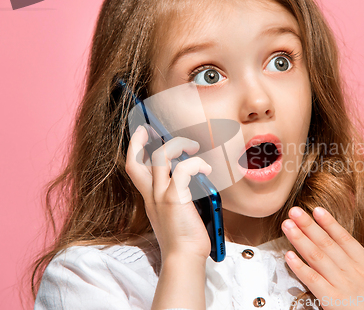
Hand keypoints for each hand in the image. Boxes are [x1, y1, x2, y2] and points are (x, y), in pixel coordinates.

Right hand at [125, 124, 211, 262]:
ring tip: (192, 146)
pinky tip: (206, 170)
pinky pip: (182, 169)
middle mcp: (151, 195)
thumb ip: (180, 195)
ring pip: (159, 158)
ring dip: (176, 146)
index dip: (135, 149)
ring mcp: (160, 196)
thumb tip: (196, 178)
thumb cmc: (186, 239)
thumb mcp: (176, 213)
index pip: (134, 169)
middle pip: (136, 161)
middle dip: (139, 140)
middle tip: (149, 127)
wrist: (184, 258)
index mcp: (151, 198)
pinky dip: (195, 164)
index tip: (141, 135)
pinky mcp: (174, 198)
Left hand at [281, 206, 363, 308]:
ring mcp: (342, 285)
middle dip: (309, 226)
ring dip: (300, 240)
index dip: (329, 223)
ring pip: (317, 258)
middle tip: (294, 211)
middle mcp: (352, 271)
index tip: (317, 210)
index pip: (344, 239)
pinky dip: (300, 268)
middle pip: (326, 244)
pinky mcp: (333, 301)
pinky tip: (288, 256)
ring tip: (288, 226)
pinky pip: (313, 281)